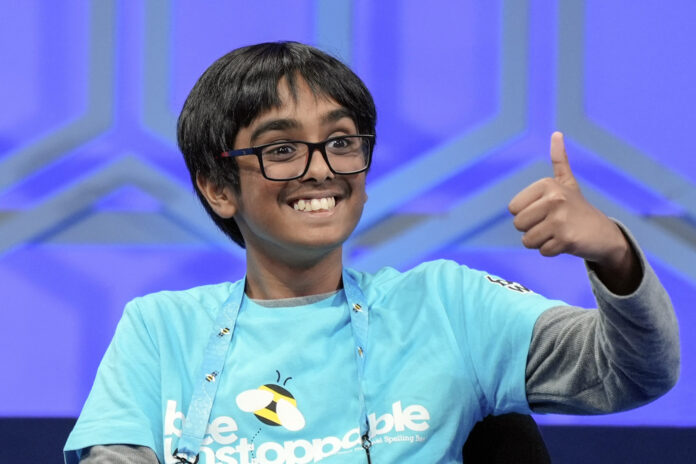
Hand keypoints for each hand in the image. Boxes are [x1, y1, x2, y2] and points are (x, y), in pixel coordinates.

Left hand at [508, 132, 639, 292]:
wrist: (604, 233)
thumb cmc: (577, 208)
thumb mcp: (566, 182)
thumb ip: (559, 160)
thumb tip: (556, 133)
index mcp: (548, 184)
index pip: (513, 209)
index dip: (525, 214)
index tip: (545, 211)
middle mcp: (554, 198)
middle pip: (518, 225)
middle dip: (532, 229)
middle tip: (552, 224)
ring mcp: (560, 219)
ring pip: (527, 240)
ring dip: (541, 241)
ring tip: (558, 233)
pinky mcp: (566, 239)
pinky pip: (542, 251)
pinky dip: (552, 251)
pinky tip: (566, 242)